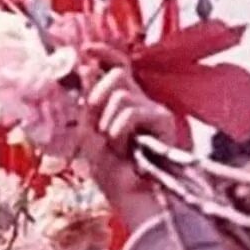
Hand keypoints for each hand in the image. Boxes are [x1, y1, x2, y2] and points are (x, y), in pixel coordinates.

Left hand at [80, 46, 176, 225]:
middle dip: (99, 98)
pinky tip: (127, 150)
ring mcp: (153, 110)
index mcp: (123, 103)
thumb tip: (87, 69)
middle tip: (100, 128)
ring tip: (116, 147)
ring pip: (119, 93)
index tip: (86, 49)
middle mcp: (141, 102)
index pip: (118, 67)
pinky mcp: (163, 120)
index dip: (105, 53)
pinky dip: (119, 132)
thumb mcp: (90, 134)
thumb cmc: (113, 174)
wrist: (134, 199)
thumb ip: (89, 103)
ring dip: (108, 124)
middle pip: (117, 74)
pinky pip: (130, 112)